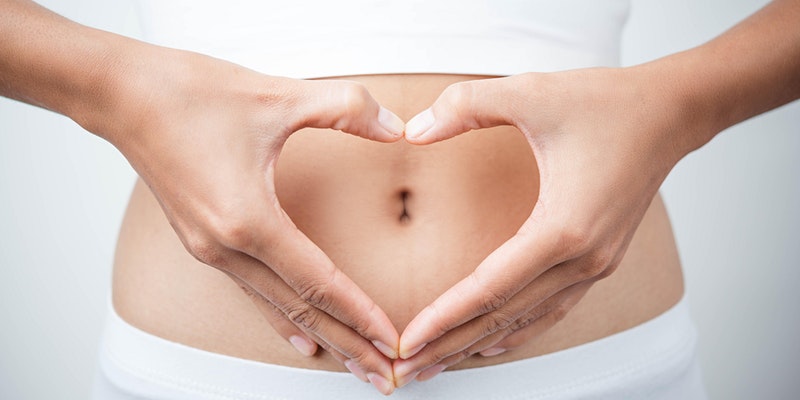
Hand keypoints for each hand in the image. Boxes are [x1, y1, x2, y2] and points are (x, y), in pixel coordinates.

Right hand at [96, 46, 404, 393]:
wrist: (121, 94)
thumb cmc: (189, 94)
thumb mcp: (279, 94)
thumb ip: (348, 109)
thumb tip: (399, 128)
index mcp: (248, 220)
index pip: (318, 282)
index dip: (360, 314)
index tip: (394, 342)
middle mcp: (226, 247)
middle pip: (300, 310)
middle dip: (348, 345)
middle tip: (386, 378)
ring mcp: (211, 250)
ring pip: (277, 308)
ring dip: (321, 337)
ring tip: (355, 365)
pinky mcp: (203, 242)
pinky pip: (253, 293)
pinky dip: (283, 319)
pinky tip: (301, 339)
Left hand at [393, 67, 685, 384]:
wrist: (671, 112)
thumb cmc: (608, 103)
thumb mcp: (531, 91)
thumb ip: (466, 106)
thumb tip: (412, 131)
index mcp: (563, 228)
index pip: (490, 289)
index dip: (444, 318)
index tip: (406, 342)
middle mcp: (583, 259)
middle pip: (504, 318)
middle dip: (451, 346)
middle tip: (406, 369)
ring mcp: (595, 265)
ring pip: (527, 321)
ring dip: (478, 344)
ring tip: (437, 363)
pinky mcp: (598, 260)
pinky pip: (550, 309)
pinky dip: (516, 330)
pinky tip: (490, 342)